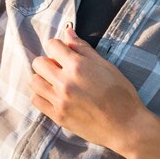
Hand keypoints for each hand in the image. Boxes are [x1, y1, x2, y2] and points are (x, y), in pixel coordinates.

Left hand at [30, 28, 147, 154]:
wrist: (125, 125)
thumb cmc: (120, 93)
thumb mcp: (105, 64)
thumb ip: (83, 48)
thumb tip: (68, 32)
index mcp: (78, 66)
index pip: (52, 45)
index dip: (58, 46)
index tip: (65, 52)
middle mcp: (65, 82)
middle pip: (38, 63)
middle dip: (48, 60)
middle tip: (60, 67)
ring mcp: (60, 101)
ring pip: (34, 82)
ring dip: (42, 78)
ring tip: (55, 81)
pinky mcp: (58, 116)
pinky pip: (36, 101)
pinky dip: (41, 95)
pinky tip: (54, 94)